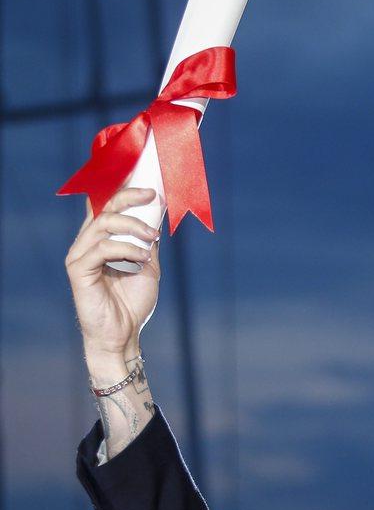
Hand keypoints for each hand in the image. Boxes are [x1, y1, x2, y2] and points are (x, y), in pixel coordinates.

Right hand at [65, 187, 161, 363]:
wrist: (124, 333)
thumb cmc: (133, 300)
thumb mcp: (148, 263)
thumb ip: (148, 238)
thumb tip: (160, 211)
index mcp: (102, 238)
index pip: (107, 204)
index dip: (121, 186)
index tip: (145, 176)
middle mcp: (87, 242)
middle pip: (104, 206)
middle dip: (130, 196)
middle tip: (153, 197)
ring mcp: (80, 255)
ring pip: (103, 224)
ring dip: (133, 226)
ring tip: (153, 237)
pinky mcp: (78, 270)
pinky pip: (103, 249)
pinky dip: (127, 250)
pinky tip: (143, 258)